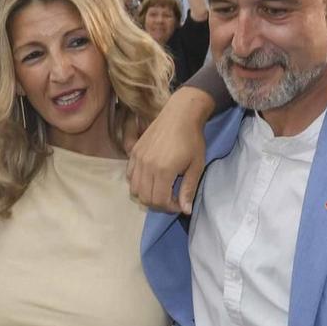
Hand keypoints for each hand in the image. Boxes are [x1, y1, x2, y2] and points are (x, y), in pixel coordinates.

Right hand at [127, 86, 214, 213]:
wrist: (180, 114)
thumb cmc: (192, 139)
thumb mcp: (196, 166)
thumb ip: (189, 189)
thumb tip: (186, 211)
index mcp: (164, 171)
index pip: (159, 201)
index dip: (170, 208)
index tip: (180, 204)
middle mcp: (147, 166)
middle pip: (145, 198)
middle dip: (159, 204)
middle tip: (172, 199)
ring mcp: (137, 158)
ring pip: (135, 189)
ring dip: (147, 195)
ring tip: (161, 190)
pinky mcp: (133, 152)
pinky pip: (129, 175)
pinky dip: (138, 183)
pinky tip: (151, 179)